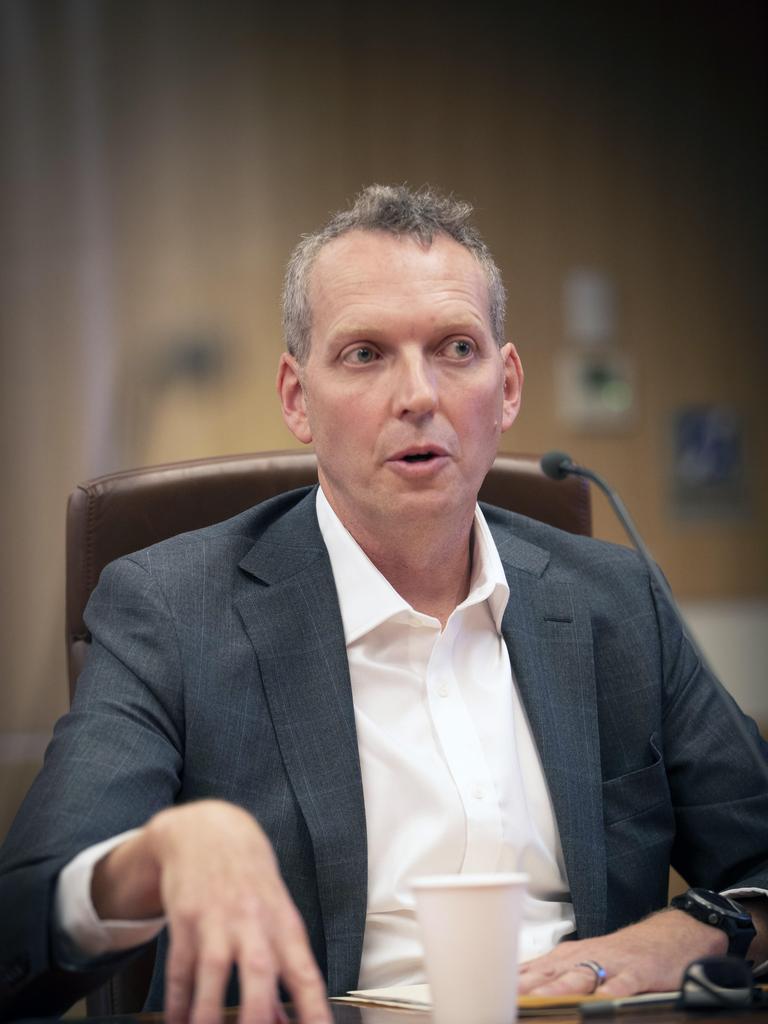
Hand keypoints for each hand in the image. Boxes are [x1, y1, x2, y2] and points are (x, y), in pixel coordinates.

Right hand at [92, 800, 329, 1023]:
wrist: (208, 830)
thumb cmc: (250, 879)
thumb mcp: (275, 914)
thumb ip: (280, 968)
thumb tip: (285, 1021)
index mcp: (284, 922)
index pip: (305, 972)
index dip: (314, 1008)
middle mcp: (253, 920)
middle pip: (260, 970)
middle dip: (257, 1015)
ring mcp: (217, 918)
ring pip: (213, 971)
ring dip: (209, 1013)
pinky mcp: (185, 918)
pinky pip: (180, 967)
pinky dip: (177, 1001)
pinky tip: (177, 1022)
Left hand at [518, 910, 727, 996]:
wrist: (667, 936)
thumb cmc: (621, 954)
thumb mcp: (584, 962)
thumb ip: (555, 977)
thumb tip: (520, 994)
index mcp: (567, 957)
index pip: (532, 971)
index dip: (510, 985)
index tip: (488, 994)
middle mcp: (583, 958)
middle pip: (549, 974)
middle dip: (526, 988)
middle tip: (505, 1000)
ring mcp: (609, 964)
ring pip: (579, 977)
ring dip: (558, 989)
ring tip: (540, 1000)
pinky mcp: (636, 973)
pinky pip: (620, 985)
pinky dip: (608, 994)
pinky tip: (598, 1004)